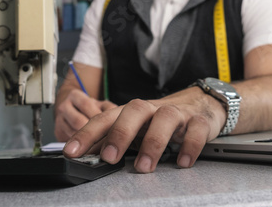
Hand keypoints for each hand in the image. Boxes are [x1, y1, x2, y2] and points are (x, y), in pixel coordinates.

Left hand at [63, 87, 226, 172]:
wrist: (200, 103)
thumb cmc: (160, 120)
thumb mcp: (135, 128)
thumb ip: (112, 140)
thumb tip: (84, 156)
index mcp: (132, 112)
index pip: (106, 118)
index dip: (87, 134)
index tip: (71, 151)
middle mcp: (152, 109)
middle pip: (134, 110)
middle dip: (120, 133)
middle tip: (109, 157)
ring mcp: (176, 113)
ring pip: (165, 118)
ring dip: (153, 142)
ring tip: (144, 167)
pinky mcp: (199, 121)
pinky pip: (196, 130)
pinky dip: (190, 145)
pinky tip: (183, 162)